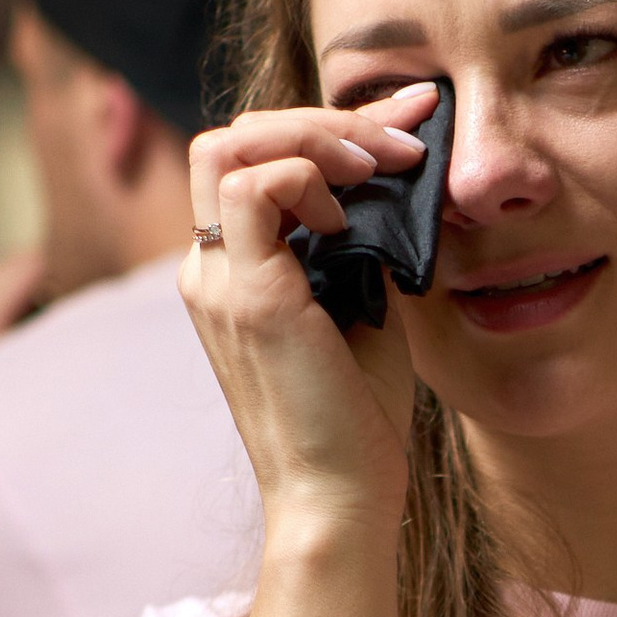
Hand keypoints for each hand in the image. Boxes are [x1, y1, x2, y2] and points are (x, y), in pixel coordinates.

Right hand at [182, 83, 440, 536]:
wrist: (343, 498)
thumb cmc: (357, 416)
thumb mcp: (364, 307)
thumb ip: (361, 246)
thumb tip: (393, 188)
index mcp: (231, 272)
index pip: (252, 160)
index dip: (324, 127)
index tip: (407, 124)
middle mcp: (209, 270)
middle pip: (231, 138)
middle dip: (322, 118)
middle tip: (400, 137)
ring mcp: (218, 281)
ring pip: (229, 146)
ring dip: (314, 138)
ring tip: (376, 168)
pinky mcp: (249, 297)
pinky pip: (256, 188)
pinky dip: (309, 180)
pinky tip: (348, 222)